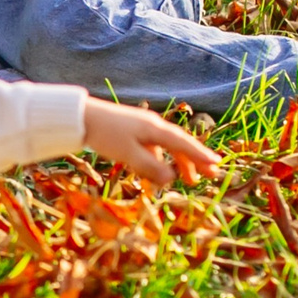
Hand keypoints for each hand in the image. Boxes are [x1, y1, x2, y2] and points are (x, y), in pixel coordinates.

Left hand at [80, 97, 220, 186]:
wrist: (81, 117)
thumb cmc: (105, 135)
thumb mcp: (128, 154)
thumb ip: (150, 167)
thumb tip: (172, 180)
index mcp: (155, 129)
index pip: (183, 143)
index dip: (200, 155)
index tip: (216, 165)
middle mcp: (153, 125)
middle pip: (180, 143)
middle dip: (195, 159)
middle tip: (211, 174)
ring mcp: (144, 127)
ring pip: (168, 146)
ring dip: (179, 162)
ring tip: (189, 179)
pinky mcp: (133, 132)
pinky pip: (154, 146)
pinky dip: (161, 159)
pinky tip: (160, 171)